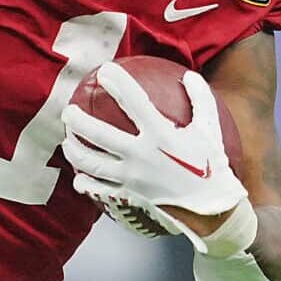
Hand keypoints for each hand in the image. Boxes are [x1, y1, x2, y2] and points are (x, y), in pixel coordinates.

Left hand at [61, 63, 247, 240]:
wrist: (213, 210)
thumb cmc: (212, 165)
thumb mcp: (210, 128)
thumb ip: (200, 98)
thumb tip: (187, 75)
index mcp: (161, 135)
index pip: (133, 102)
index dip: (117, 83)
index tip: (104, 71)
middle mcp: (141, 155)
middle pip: (98, 134)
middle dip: (77, 120)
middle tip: (67, 111)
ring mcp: (132, 178)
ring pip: (90, 163)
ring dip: (74, 150)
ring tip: (67, 141)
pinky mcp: (128, 197)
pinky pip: (98, 189)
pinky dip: (84, 183)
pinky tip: (78, 177)